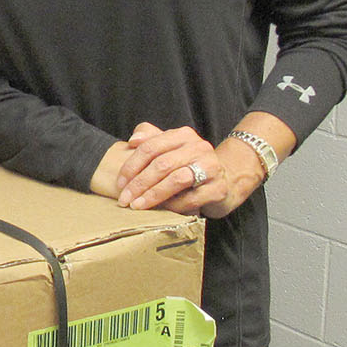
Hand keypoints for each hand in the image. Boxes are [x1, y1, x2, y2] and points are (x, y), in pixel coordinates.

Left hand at [97, 122, 259, 219]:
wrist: (227, 179)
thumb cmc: (190, 164)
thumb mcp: (171, 147)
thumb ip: (151, 138)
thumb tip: (133, 140)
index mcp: (183, 135)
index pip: (151, 147)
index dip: (132, 166)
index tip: (120, 183)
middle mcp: (199, 148)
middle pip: (161, 164)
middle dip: (139, 183)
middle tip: (125, 199)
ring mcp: (211, 167)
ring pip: (176, 180)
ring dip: (153, 195)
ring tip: (138, 205)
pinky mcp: (218, 188)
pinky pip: (190, 199)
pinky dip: (172, 206)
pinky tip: (160, 211)